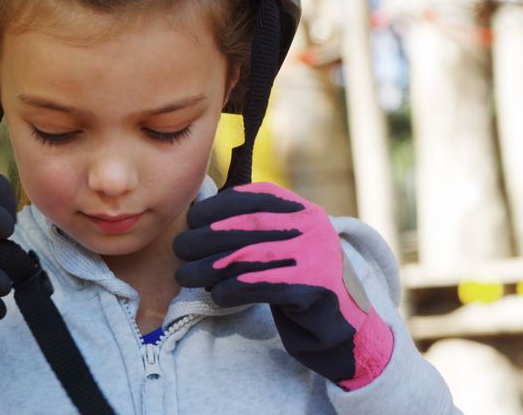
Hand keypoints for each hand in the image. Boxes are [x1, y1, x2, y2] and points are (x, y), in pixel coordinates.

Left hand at [174, 183, 392, 390]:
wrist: (343, 326)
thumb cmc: (300, 282)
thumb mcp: (286, 246)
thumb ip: (257, 229)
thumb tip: (199, 216)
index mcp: (304, 211)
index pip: (257, 196)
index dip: (220, 205)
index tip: (193, 218)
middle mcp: (313, 227)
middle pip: (248, 226)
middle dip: (207, 236)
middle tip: (180, 248)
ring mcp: (316, 256)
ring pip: (249, 256)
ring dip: (209, 266)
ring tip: (185, 276)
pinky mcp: (314, 289)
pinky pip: (260, 284)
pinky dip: (231, 289)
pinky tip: (216, 295)